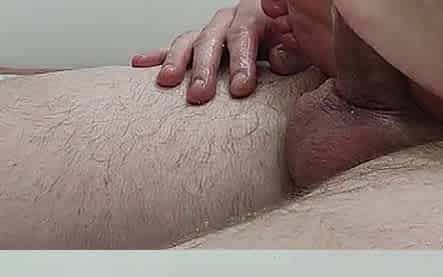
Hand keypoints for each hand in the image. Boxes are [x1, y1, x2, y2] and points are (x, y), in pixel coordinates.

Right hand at [132, 0, 309, 104]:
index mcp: (257, 16)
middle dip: (204, 69)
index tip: (240, 89)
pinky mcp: (196, 45)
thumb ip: (294, 52)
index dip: (241, 61)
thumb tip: (276, 59)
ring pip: (189, 42)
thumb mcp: (302, 48)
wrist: (286, 39)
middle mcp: (229, 20)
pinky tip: (139, 64)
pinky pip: (173, 49)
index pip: (245, 34)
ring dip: (176, 62)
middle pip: (212, 39)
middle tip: (199, 95)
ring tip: (167, 82)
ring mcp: (210, 32)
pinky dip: (157, 56)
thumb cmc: (294, 47)